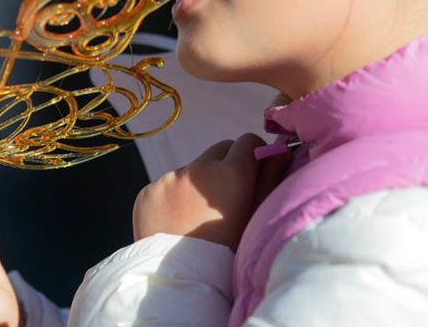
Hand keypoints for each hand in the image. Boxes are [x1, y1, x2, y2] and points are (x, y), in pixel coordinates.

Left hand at [132, 133, 289, 250]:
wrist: (181, 285)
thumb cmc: (227, 255)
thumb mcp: (256, 218)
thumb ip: (270, 179)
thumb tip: (279, 150)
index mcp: (230, 173)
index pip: (247, 142)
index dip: (253, 155)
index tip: (252, 172)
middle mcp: (198, 169)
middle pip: (219, 150)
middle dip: (225, 165)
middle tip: (225, 198)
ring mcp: (168, 179)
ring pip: (191, 170)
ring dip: (198, 184)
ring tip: (197, 218)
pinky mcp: (148, 192)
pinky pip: (166, 185)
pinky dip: (173, 198)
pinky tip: (177, 223)